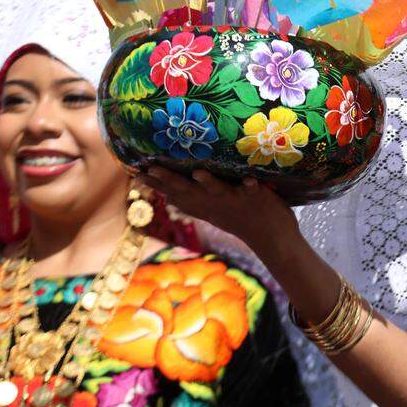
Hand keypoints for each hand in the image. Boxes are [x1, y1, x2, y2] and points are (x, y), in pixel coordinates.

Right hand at [140, 167, 298, 255]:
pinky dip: (250, 186)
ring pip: (218, 191)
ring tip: (197, 173)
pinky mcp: (256, 199)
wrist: (272, 238)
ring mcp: (235, 201)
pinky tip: (250, 181)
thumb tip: (169, 196)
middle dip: (169, 180)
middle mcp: (215, 203)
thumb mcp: (212, 212)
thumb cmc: (242, 219)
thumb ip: (192, 203)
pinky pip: (253, 191)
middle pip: (189, 192)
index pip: (174, 193)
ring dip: (209, 183)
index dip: (155, 184)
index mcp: (204, 205)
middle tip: (149, 168)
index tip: (133, 171)